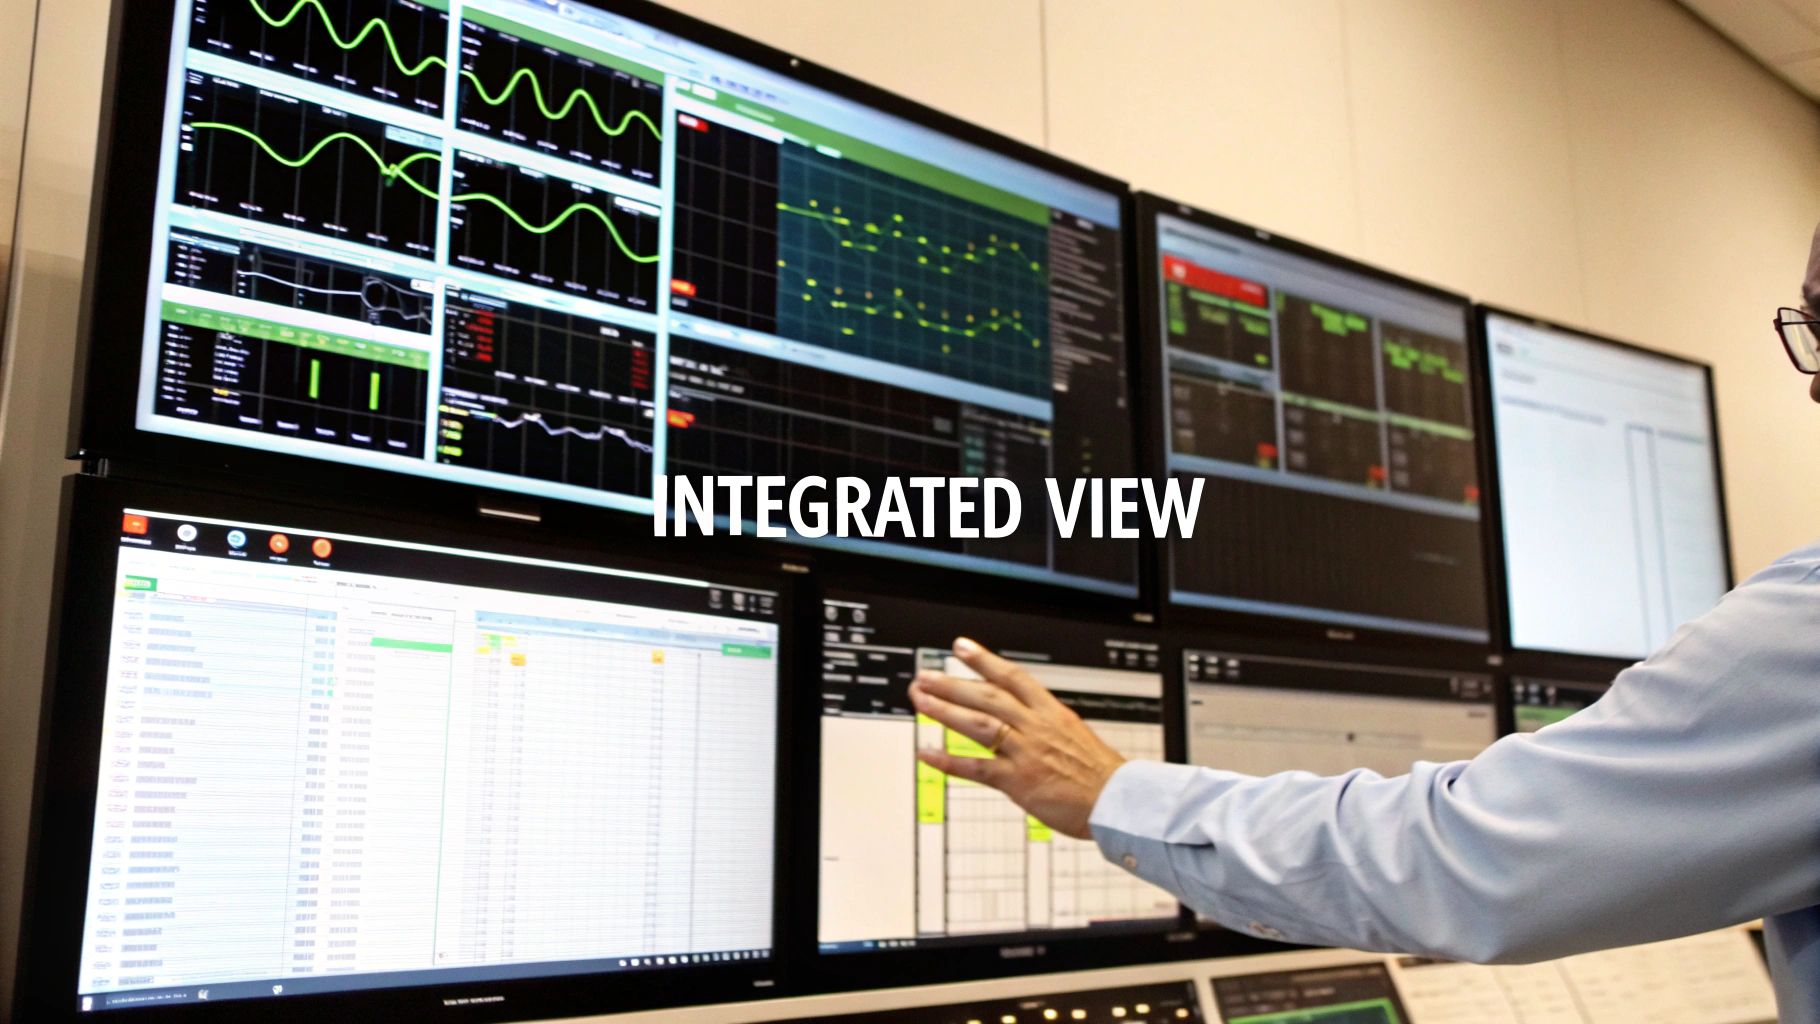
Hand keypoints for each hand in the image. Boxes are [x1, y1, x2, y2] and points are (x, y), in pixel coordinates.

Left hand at [908, 637, 1125, 839]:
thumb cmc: (1100, 773)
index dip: (985, 660)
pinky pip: (977, 768)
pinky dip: (949, 761)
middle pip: (987, 696)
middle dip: (952, 684)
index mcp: (1052, 713)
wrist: (1119, 802)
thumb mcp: (1075, 734)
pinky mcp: (1019, 781)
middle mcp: (1036, 727)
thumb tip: (1021, 716)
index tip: (961, 647)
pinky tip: (927, 754)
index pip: (1014, 677)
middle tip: (925, 677)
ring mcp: (1026, 753)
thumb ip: (1044, 724)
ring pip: (978, 724)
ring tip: (920, 701)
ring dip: (945, 711)